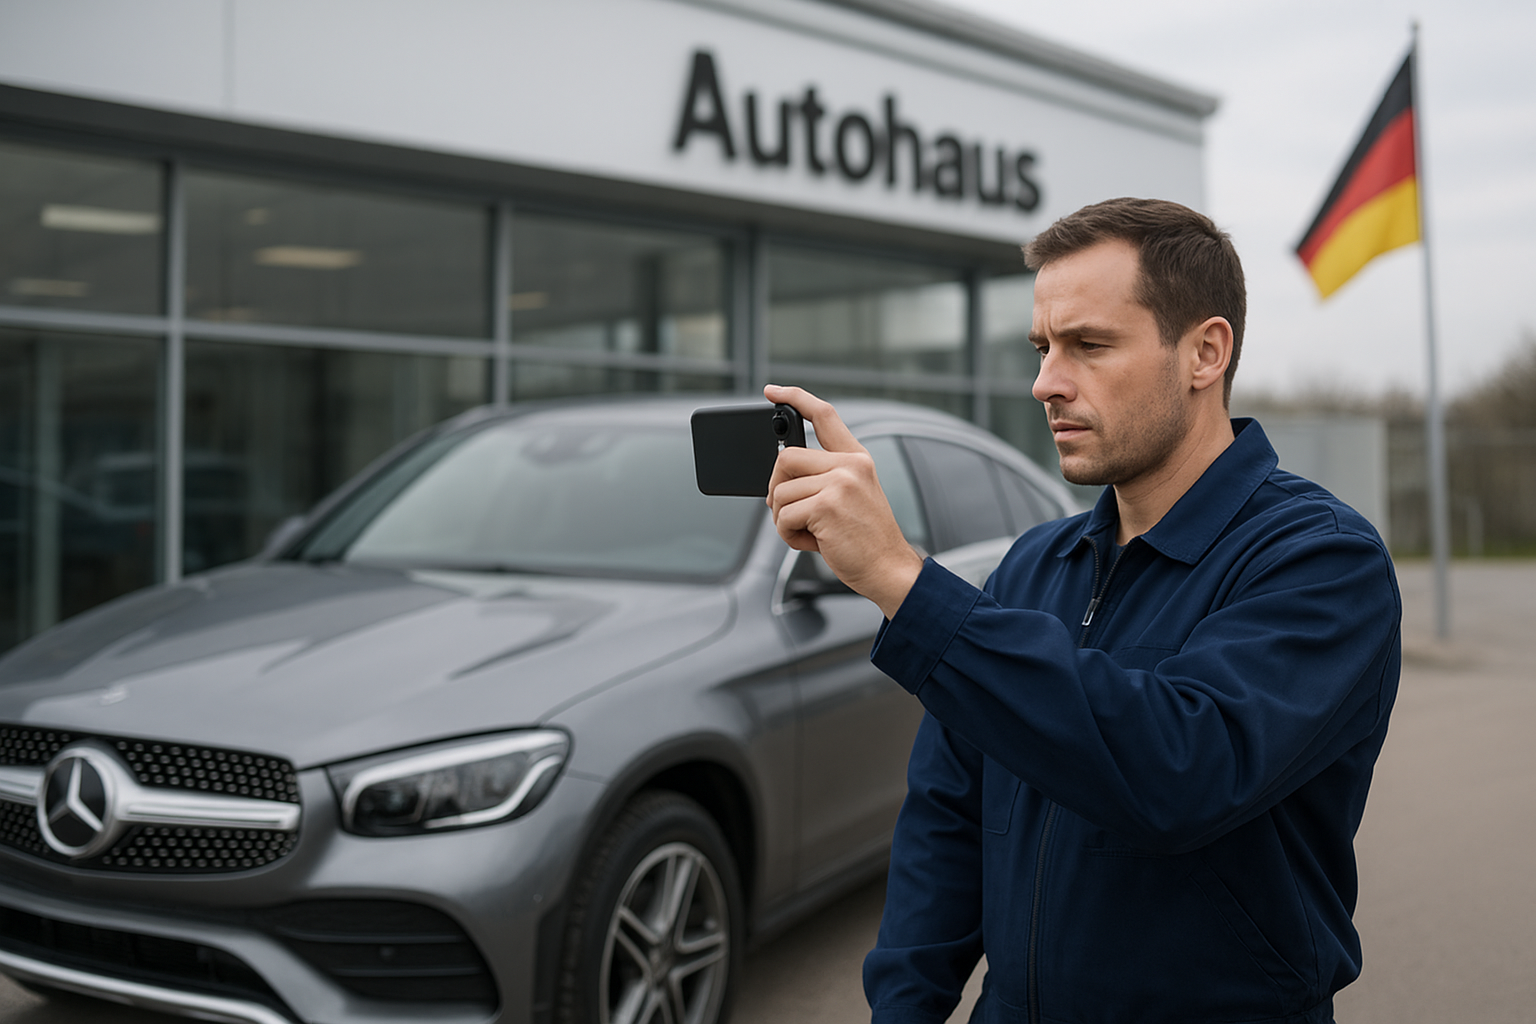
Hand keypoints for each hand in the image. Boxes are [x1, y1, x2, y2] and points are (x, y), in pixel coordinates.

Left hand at [764, 385, 924, 619]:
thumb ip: (823, 478)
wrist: (888, 568)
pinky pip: (784, 516)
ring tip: (811, 533)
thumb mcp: (851, 496)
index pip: (824, 415)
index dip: (795, 398)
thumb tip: (780, 478)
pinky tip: (813, 543)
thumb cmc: (865, 539)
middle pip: (786, 459)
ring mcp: (839, 483)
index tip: (772, 391)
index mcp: (856, 459)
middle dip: (776, 488)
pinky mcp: (826, 505)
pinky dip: (788, 535)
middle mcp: (850, 465)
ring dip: (784, 520)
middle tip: (788, 511)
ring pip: (781, 493)